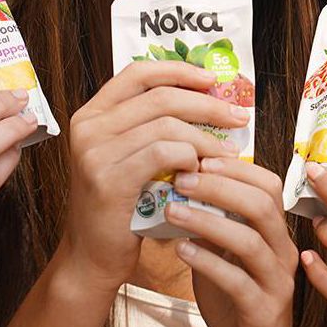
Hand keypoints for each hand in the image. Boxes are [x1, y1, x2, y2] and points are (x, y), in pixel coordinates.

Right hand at [60, 62, 245, 292]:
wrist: (94, 255)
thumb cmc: (122, 206)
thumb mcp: (129, 157)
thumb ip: (152, 128)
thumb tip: (209, 100)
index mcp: (92, 114)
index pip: (138, 73)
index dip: (178, 71)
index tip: (212, 80)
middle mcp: (88, 126)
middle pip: (160, 97)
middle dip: (206, 105)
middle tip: (237, 117)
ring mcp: (94, 152)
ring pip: (166, 125)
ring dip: (205, 138)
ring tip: (226, 154)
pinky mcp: (108, 178)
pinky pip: (163, 153)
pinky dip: (190, 158)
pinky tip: (201, 171)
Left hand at [167, 158, 299, 326]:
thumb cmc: (235, 300)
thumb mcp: (221, 254)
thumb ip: (210, 223)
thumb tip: (176, 184)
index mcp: (276, 231)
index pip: (267, 183)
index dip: (235, 167)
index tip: (197, 157)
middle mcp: (283, 251)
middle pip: (261, 204)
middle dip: (220, 186)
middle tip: (180, 178)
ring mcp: (277, 281)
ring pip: (250, 240)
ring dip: (209, 221)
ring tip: (173, 211)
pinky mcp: (264, 311)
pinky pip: (238, 281)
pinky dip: (208, 262)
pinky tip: (181, 251)